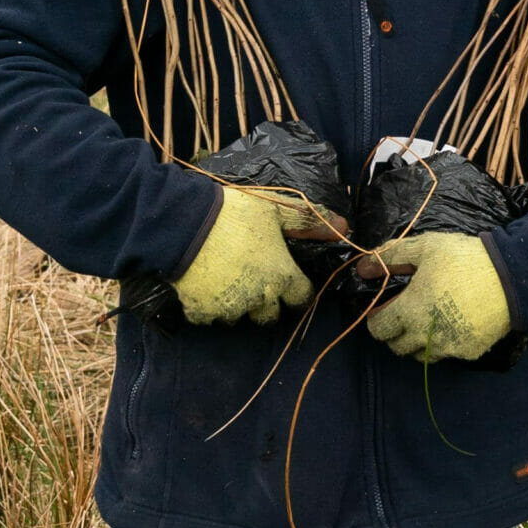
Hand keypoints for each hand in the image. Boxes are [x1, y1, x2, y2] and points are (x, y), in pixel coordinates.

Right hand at [172, 184, 313, 323]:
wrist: (184, 221)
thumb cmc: (234, 212)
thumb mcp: (275, 210)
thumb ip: (307, 221)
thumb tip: (343, 225)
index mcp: (281, 276)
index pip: (302, 299)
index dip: (296, 291)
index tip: (287, 281)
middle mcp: (259, 298)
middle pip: (270, 316)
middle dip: (264, 303)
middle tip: (251, 280)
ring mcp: (229, 308)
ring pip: (238, 318)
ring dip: (235, 305)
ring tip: (224, 281)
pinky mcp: (202, 311)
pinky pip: (209, 317)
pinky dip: (206, 306)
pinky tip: (202, 285)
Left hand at [365, 232, 511, 363]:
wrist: (512, 279)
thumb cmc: (464, 259)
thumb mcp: (426, 248)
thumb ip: (391, 256)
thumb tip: (363, 266)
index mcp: (410, 311)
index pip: (378, 329)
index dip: (377, 319)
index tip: (384, 309)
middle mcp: (425, 336)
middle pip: (397, 347)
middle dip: (396, 333)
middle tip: (405, 315)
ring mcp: (448, 347)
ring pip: (421, 356)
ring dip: (418, 343)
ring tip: (428, 321)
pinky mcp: (469, 352)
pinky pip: (448, 354)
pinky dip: (445, 344)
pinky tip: (453, 324)